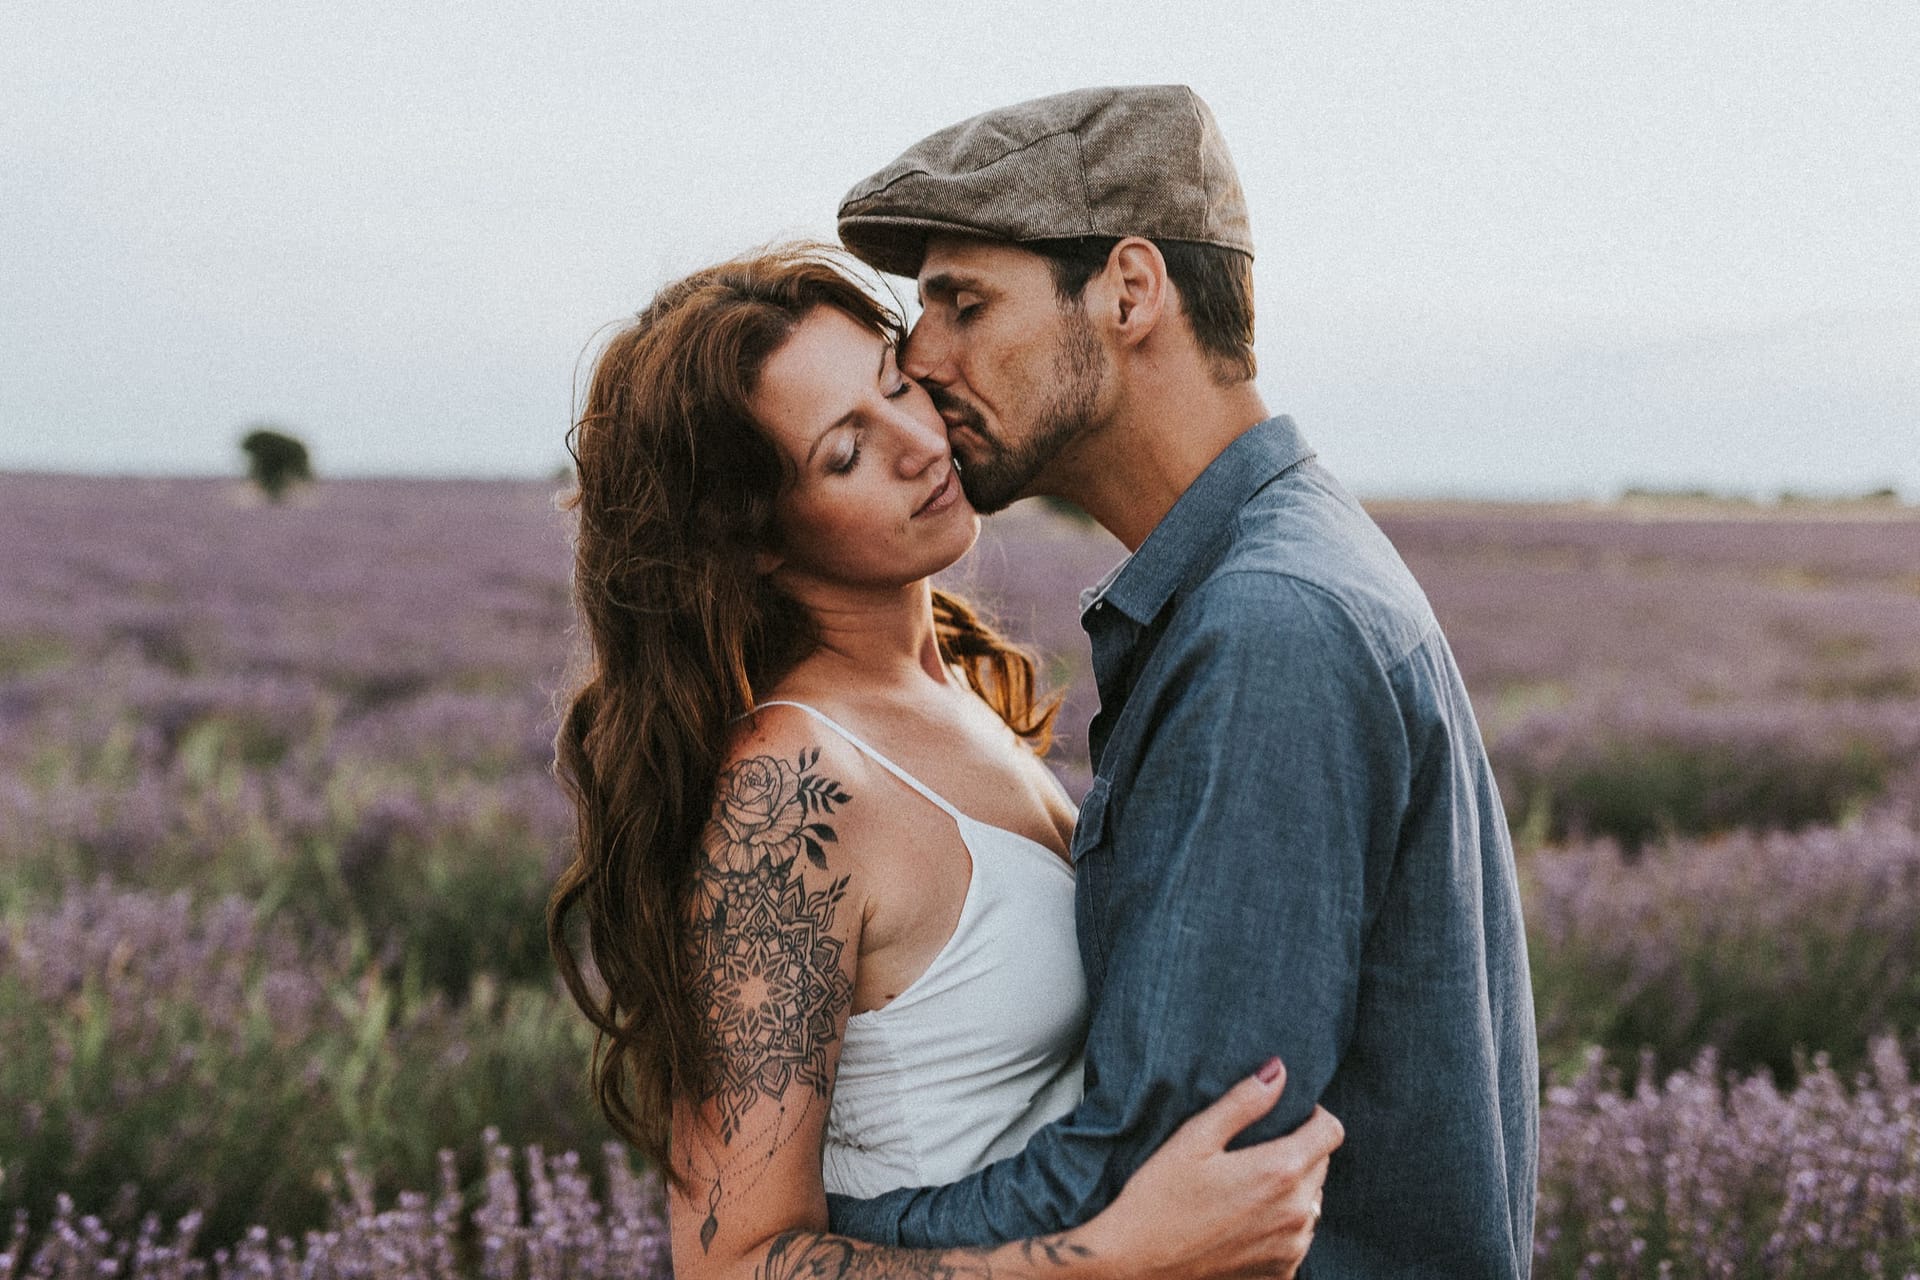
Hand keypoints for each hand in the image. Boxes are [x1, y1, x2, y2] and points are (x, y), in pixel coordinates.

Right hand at [1080, 1059, 1341, 1278]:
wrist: (1136, 1265)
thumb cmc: (1158, 1198)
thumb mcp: (1194, 1138)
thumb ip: (1243, 1102)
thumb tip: (1278, 1070)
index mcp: (1279, 1171)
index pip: (1331, 1131)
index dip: (1312, 1115)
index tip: (1286, 1115)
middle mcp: (1297, 1213)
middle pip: (1321, 1165)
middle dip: (1298, 1150)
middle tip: (1251, 1152)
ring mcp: (1292, 1248)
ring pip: (1311, 1202)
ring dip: (1291, 1189)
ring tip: (1244, 1188)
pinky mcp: (1281, 1273)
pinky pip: (1297, 1237)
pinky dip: (1280, 1225)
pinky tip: (1242, 1221)